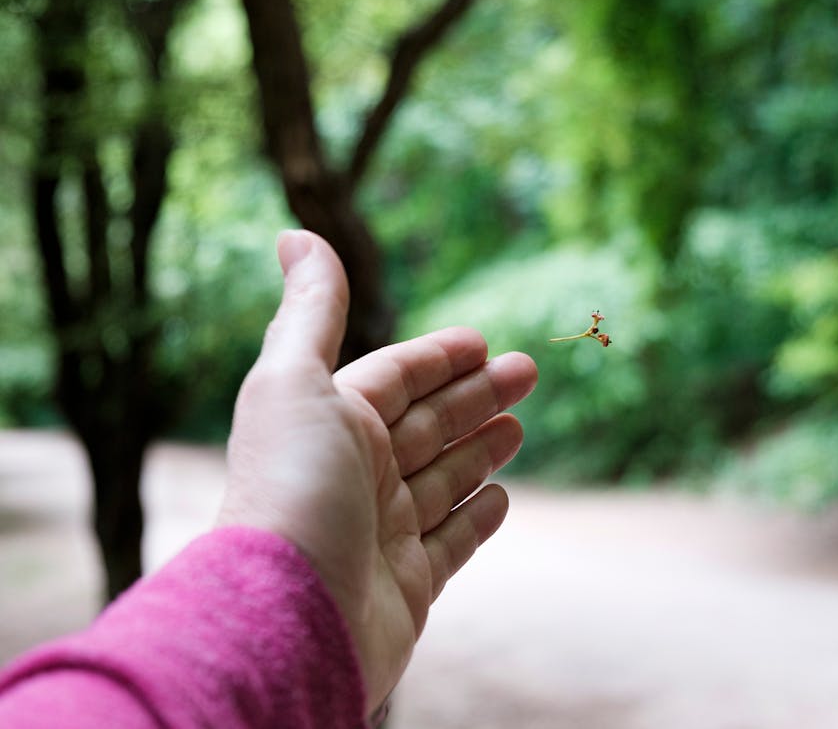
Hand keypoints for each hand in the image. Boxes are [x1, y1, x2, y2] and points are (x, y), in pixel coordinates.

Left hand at [218, 230, 537, 713]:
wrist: (290, 620)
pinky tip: (502, 497)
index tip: (484, 343)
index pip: (394, 378)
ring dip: (481, 449)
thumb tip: (292, 233)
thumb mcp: (296, 382)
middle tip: (529, 372)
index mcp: (330, 424)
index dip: (437, 357)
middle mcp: (354, 475)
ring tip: (519, 427)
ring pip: (443, 479)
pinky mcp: (407, 586)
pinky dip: (477, 517)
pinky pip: (450, 543)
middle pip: (426, 424)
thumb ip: (309, 311)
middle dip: (476, 395)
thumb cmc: (292, 490)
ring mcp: (382, 533)